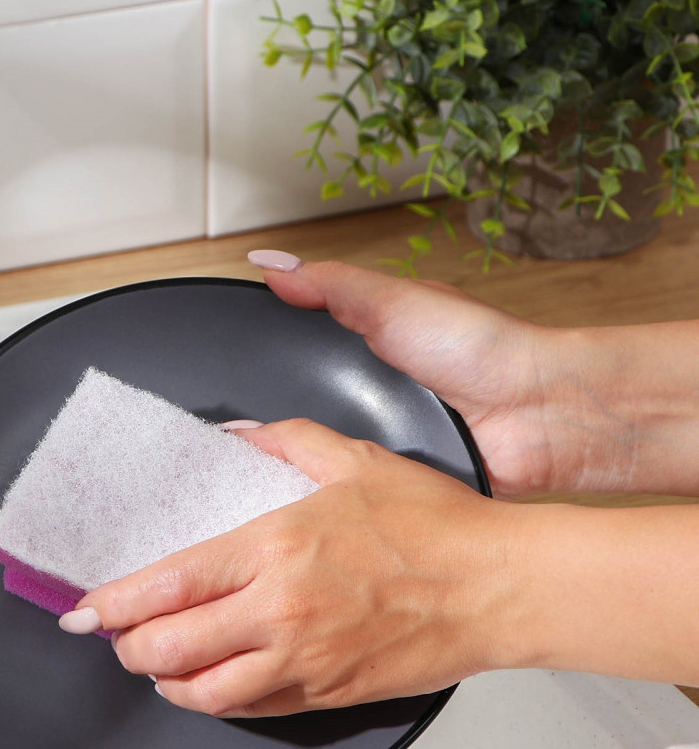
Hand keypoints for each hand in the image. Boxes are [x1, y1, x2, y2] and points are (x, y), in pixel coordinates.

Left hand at [76, 418, 516, 717]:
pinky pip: (253, 711)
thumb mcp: (354, 460)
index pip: (167, 585)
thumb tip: (240, 433)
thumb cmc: (434, 527)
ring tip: (158, 665)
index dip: (114, 603)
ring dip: (167, 682)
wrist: (497, 585)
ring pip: (203, 692)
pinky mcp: (327, 693)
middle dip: (127, 646)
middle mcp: (279, 611)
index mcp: (275, 547)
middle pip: (169, 647)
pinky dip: (219, 702)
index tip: (86, 608)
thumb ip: (286, 439)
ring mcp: (302, 660)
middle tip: (117, 636)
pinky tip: (214, 684)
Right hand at [247, 253, 660, 497]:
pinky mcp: (393, 475)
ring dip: (297, 453)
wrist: (533, 416)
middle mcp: (371, 390)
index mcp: (368, 341)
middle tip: (218, 431)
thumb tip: (267, 261)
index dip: (261, 353)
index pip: (298, 344)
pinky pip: (349, 480)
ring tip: (247, 464)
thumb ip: (329, 284)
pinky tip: (299, 488)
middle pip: (301, 401)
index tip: (215, 365)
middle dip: (267, 416)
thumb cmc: (480, 348)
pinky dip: (330, 482)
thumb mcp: (392, 301)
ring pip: (320, 445)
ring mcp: (381, 434)